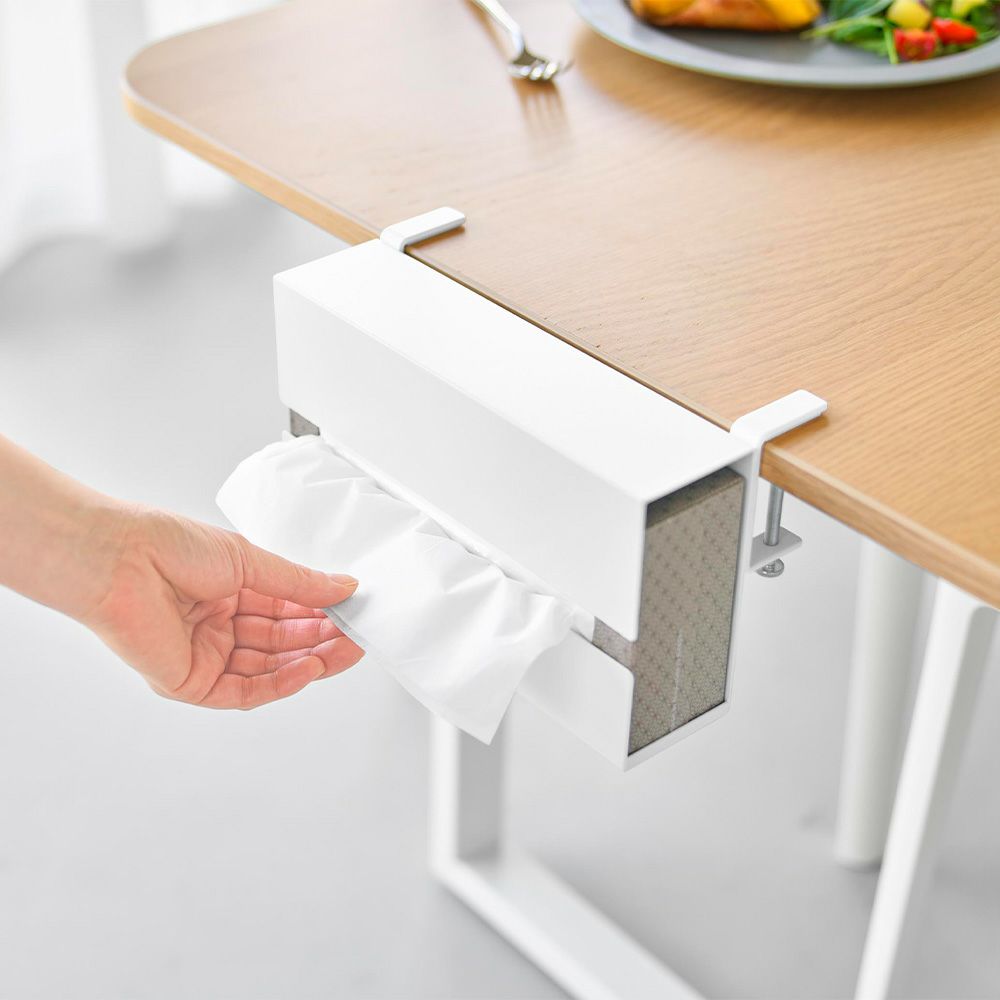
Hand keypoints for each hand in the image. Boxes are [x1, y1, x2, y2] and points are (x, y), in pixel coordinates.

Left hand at [81, 507, 363, 709]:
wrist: (120, 559)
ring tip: (342, 651)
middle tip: (357, 637)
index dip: (323, 614)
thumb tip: (343, 587)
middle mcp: (220, 626)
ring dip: (308, 662)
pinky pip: (244, 691)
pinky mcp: (192, 682)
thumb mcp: (250, 560)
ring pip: (269, 670)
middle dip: (322, 641)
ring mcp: (207, 656)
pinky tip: (307, 668)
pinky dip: (279, 683)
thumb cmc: (168, 546)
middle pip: (282, 643)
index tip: (355, 612)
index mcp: (231, 593)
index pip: (288, 611)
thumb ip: (299, 582)